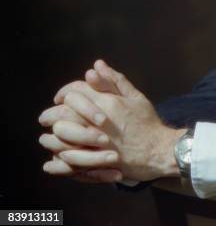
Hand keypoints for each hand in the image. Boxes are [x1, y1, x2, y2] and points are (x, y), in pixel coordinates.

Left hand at [53, 60, 184, 181]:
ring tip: (48, 137)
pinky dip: (58, 155)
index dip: (65, 92)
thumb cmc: (148, 122)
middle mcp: (99, 121)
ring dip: (51, 135)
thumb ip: (114, 81)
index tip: (61, 98)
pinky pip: (68, 158)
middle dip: (51, 113)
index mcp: (108, 102)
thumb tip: (96, 65)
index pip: (76, 90)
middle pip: (63, 112)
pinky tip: (56, 154)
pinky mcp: (96, 161)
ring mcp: (96, 142)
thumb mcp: (135, 97)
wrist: (159, 150)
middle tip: (47, 118)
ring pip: (62, 135)